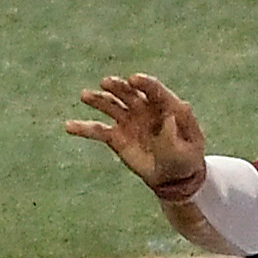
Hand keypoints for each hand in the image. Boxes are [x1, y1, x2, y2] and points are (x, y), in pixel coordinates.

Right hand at [65, 73, 207, 200]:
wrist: (174, 177)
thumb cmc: (186, 158)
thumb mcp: (188, 148)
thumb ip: (177, 133)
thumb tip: (170, 117)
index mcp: (165, 105)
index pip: (153, 89)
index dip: (144, 83)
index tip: (133, 80)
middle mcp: (143, 108)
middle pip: (128, 92)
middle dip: (117, 86)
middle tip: (106, 82)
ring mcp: (128, 120)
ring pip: (111, 105)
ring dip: (98, 99)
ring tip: (85, 96)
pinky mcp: (116, 136)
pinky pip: (97, 130)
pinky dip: (83, 128)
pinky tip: (69, 126)